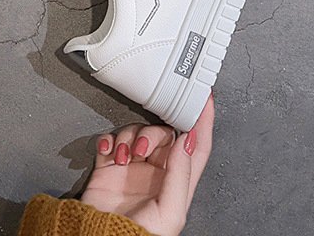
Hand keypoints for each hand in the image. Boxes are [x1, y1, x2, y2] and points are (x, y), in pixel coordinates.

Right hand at [80, 97, 213, 235]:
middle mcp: (157, 172)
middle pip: (162, 135)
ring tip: (121, 157)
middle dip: (151, 135)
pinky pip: (110, 140)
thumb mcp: (169, 212)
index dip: (204, 123)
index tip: (206, 101)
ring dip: (127, 138)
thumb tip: (187, 140)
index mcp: (177, 183)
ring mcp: (132, 167)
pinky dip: (108, 141)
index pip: (197, 147)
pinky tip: (108, 152)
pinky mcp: (109, 166)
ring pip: (136, 133)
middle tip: (141, 149)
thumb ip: (180, 175)